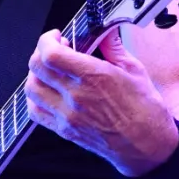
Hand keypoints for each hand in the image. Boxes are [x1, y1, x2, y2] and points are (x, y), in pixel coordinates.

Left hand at [26, 29, 178, 175]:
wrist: (146, 146)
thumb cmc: (145, 112)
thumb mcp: (135, 71)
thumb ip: (114, 48)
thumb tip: (105, 32)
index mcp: (94, 77)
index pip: (51, 54)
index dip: (47, 40)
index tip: (56, 36)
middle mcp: (76, 96)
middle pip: (36, 68)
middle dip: (41, 52)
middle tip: (55, 49)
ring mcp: (67, 115)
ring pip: (32, 88)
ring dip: (36, 74)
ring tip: (50, 70)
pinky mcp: (65, 130)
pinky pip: (36, 112)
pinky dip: (35, 98)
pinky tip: (47, 92)